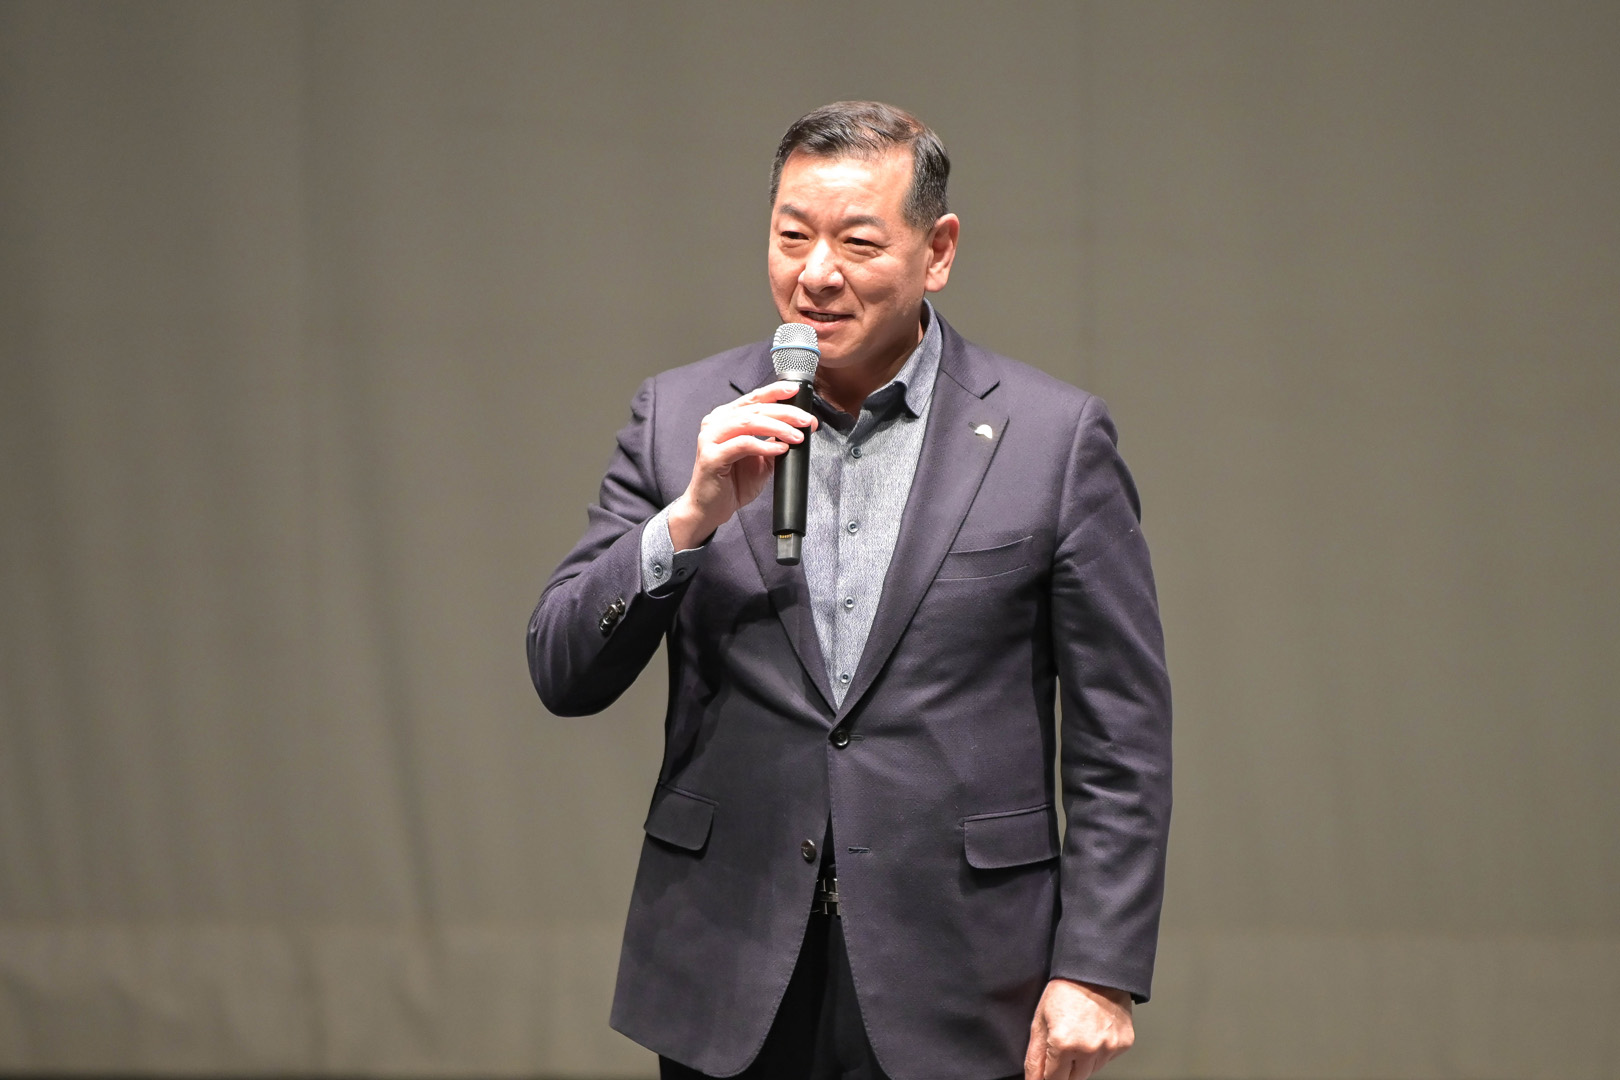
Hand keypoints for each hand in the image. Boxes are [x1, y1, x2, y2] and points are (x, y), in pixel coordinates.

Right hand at [667, 381, 816, 549]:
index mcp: (726, 418)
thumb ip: (774, 441)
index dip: (776, 392)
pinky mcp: (711, 456)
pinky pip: (742, 444)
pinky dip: (764, 446)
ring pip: (748, 422)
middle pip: (755, 408)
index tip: (796, 391)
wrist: (710, 508)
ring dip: (777, 427)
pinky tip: (779, 450)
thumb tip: (798, 429)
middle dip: (785, 413)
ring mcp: (711, 438)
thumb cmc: (731, 483)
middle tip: (806, 421)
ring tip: (796, 436)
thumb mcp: (761, 459)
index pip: (753, 398)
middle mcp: (716, 423)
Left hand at [1024, 979, 1134, 1079]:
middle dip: (1065, 1069)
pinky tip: (1094, 1032)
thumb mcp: (1040, 1020)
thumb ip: (1035, 1056)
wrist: (1095, 971)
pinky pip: (1108, 1059)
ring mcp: (1108, 1047)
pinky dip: (1100, 1051)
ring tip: (1079, 1035)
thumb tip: (1033, 1079)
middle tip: (1064, 1046)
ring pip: (1092, 1071)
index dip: (1048, 1077)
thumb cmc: (1065, 990)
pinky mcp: (1123, 1044)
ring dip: (1083, 1061)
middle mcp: (1088, 1050)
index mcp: (1063, 1044)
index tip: (1047, 1072)